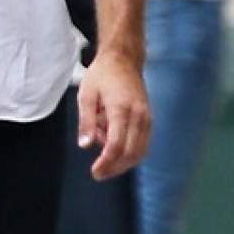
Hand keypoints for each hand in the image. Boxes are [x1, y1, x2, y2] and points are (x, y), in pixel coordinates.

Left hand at [77, 51, 150, 180]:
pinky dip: (129, 152)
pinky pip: (142, 144)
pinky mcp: (148, 120)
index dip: (106, 162)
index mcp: (121, 108)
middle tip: (98, 173)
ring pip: (140, 151)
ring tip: (103, 157)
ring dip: (122, 161)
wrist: (124, 60)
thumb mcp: (86, 95)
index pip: (117, 144)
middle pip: (131, 152)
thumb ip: (86, 122)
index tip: (95, 172)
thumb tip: (85, 145)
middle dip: (114, 167)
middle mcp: (138, 115)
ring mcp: (146, 118)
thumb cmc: (102, 76)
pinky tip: (113, 148)